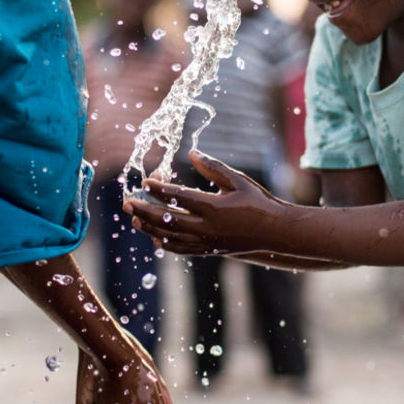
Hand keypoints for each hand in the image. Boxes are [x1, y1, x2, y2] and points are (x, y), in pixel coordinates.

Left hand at [123, 150, 287, 255]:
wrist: (275, 232)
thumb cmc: (258, 202)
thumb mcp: (238, 180)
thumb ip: (213, 167)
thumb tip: (192, 153)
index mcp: (214, 207)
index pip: (178, 197)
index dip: (159, 189)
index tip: (146, 182)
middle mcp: (207, 227)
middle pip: (167, 219)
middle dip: (145, 210)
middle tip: (127, 202)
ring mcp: (207, 241)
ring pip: (171, 237)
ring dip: (150, 228)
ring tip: (134, 219)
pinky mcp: (210, 250)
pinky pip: (183, 249)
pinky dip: (167, 244)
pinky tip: (156, 237)